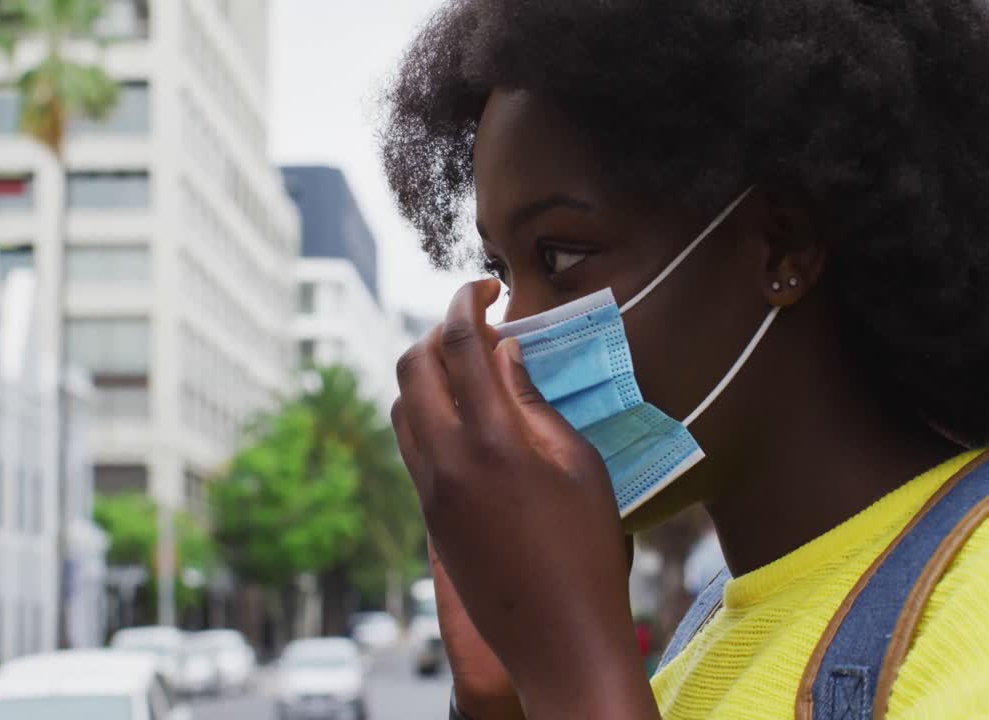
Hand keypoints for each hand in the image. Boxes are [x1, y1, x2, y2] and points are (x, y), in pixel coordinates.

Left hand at [391, 280, 658, 719]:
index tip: (486, 286)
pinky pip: (408, 442)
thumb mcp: (579, 465)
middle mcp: (447, 459)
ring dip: (426, 371)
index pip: (460, 343)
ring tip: (471, 368)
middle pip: (412, 364)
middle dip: (438, 330)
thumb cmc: (587, 549)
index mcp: (493, 440)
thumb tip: (505, 355)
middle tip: (478, 325)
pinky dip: (425, 410)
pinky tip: (465, 415)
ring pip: (401, 404)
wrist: (557, 639)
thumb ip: (535, 404)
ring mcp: (430, 488)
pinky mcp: (427, 513)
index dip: (467, 300)